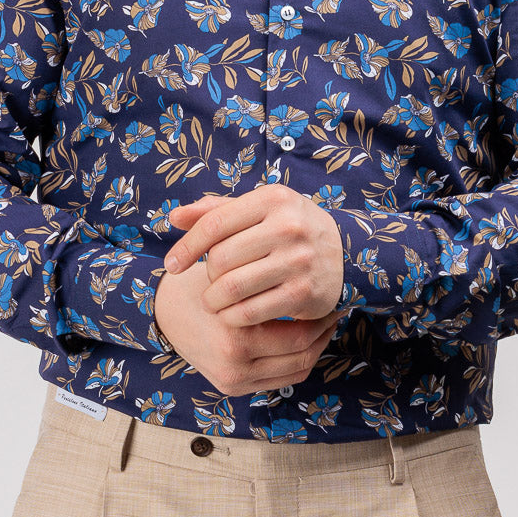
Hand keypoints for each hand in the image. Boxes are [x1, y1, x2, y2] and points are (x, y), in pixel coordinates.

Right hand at [154, 260, 343, 396]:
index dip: (321, 317)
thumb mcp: (222, 266)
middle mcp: (234, 365)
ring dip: (316, 348)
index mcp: (234, 336)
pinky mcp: (232, 388)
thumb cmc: (198, 283)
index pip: (299, 334)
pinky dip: (299, 362)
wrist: (161, 311)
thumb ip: (260, 262)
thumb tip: (300, 244)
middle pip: (301, 355)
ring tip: (326, 324)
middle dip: (324, 333)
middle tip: (335, 310)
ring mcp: (233, 381)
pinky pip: (280, 379)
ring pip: (295, 370)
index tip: (332, 298)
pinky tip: (307, 341)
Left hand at [164, 183, 344, 324]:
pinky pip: (252, 311)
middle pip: (221, 259)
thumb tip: (173, 218)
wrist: (346, 254)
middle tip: (209, 284)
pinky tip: (231, 316)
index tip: (170, 266)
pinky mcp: (304, 293)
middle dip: (207, 276)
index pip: (214, 224)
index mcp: (272, 199)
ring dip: (214, 301)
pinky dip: (233, 317)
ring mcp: (298, 260)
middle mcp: (288, 226)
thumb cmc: (289, 229)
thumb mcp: (259, 210)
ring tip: (214, 303)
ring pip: (232, 288)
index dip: (186, 247)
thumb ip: (217, 211)